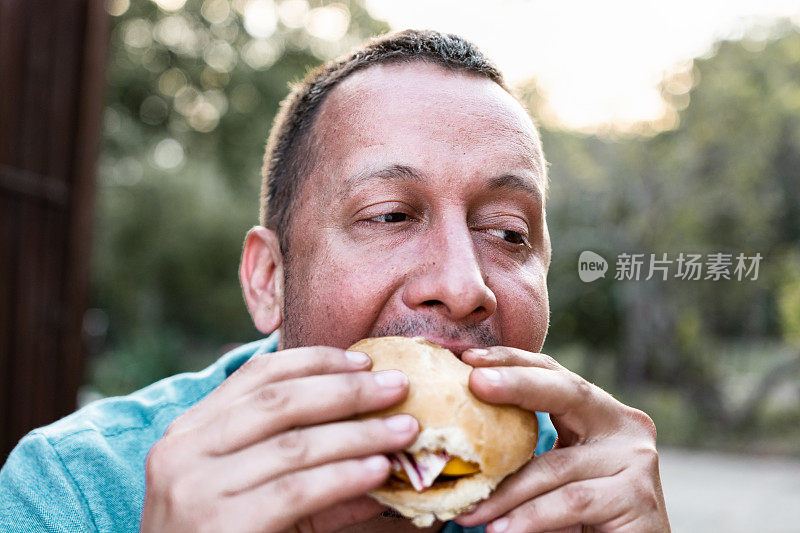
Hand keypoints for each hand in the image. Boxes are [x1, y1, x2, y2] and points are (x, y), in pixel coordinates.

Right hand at [140, 346, 418, 532]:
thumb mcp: (254, 488)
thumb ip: (301, 458)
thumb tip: (372, 431)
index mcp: (190, 431)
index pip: (257, 375)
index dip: (315, 362)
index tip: (364, 361)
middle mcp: (183, 452)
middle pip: (279, 402)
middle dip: (347, 390)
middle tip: (398, 386)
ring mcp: (197, 489)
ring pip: (294, 445)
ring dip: (359, 434)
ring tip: (403, 431)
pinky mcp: (223, 526)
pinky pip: (297, 491)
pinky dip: (344, 477)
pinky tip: (378, 471)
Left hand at [455, 347, 669, 532]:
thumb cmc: (580, 518)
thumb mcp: (551, 474)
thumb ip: (523, 451)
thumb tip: (458, 435)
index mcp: (599, 413)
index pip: (554, 374)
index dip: (512, 361)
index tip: (469, 358)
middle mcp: (624, 426)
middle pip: (567, 392)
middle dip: (516, 384)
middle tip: (475, 383)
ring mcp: (637, 459)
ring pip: (556, 465)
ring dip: (505, 490)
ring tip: (468, 508)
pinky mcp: (638, 496)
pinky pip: (572, 501)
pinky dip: (531, 518)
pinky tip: (501, 530)